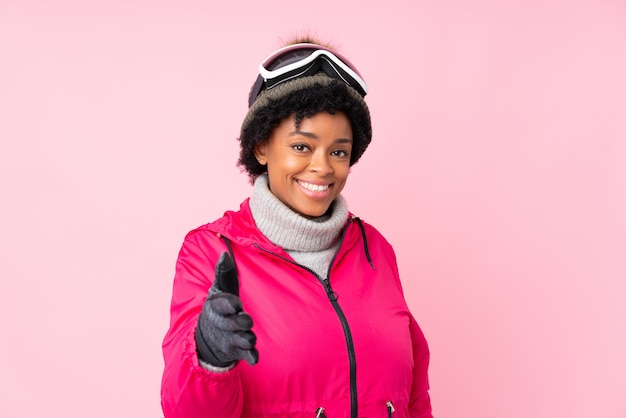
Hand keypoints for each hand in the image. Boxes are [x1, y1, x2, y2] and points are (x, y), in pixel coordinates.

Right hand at [195, 252, 258, 366]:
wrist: (209, 334)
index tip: (236, 304)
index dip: (229, 305)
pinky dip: (250, 357)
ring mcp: (231, 337)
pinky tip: (255, 358)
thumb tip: (224, 253)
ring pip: (240, 339)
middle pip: (232, 323)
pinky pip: (245, 354)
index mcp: (217, 306)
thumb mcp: (219, 289)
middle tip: (245, 320)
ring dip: (246, 338)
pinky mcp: (238, 350)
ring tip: (249, 338)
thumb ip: (224, 273)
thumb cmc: (219, 306)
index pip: (222, 304)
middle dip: (239, 322)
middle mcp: (223, 323)